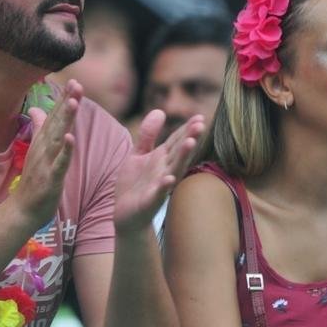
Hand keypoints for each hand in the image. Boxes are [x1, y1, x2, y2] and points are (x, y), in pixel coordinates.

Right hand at [13, 79, 81, 227]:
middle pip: (56, 122)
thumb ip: (39, 129)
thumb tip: (36, 109)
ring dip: (65, 120)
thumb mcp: (37, 152)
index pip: (54, 117)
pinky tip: (70, 138)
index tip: (74, 82)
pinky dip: (65, 151)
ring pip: (57, 138)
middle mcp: (43, 149)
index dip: (64, 100)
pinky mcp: (50, 178)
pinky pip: (59, 163)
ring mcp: (46, 163)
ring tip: (73, 102)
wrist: (22, 210)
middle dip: (66, 103)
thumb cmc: (33, 181)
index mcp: (42, 142)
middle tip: (76, 84)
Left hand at [113, 110, 204, 232]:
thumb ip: (148, 135)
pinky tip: (169, 178)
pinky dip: (164, 186)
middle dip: (189, 138)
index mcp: (162, 158)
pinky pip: (158, 193)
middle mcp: (164, 170)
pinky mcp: (149, 201)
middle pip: (178, 152)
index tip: (200, 117)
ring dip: (182, 158)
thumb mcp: (138, 155)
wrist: (125, 215)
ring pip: (173, 170)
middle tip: (201, 124)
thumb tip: (160, 111)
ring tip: (190, 143)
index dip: (186, 129)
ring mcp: (159, 186)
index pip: (176, 140)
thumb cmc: (134, 184)